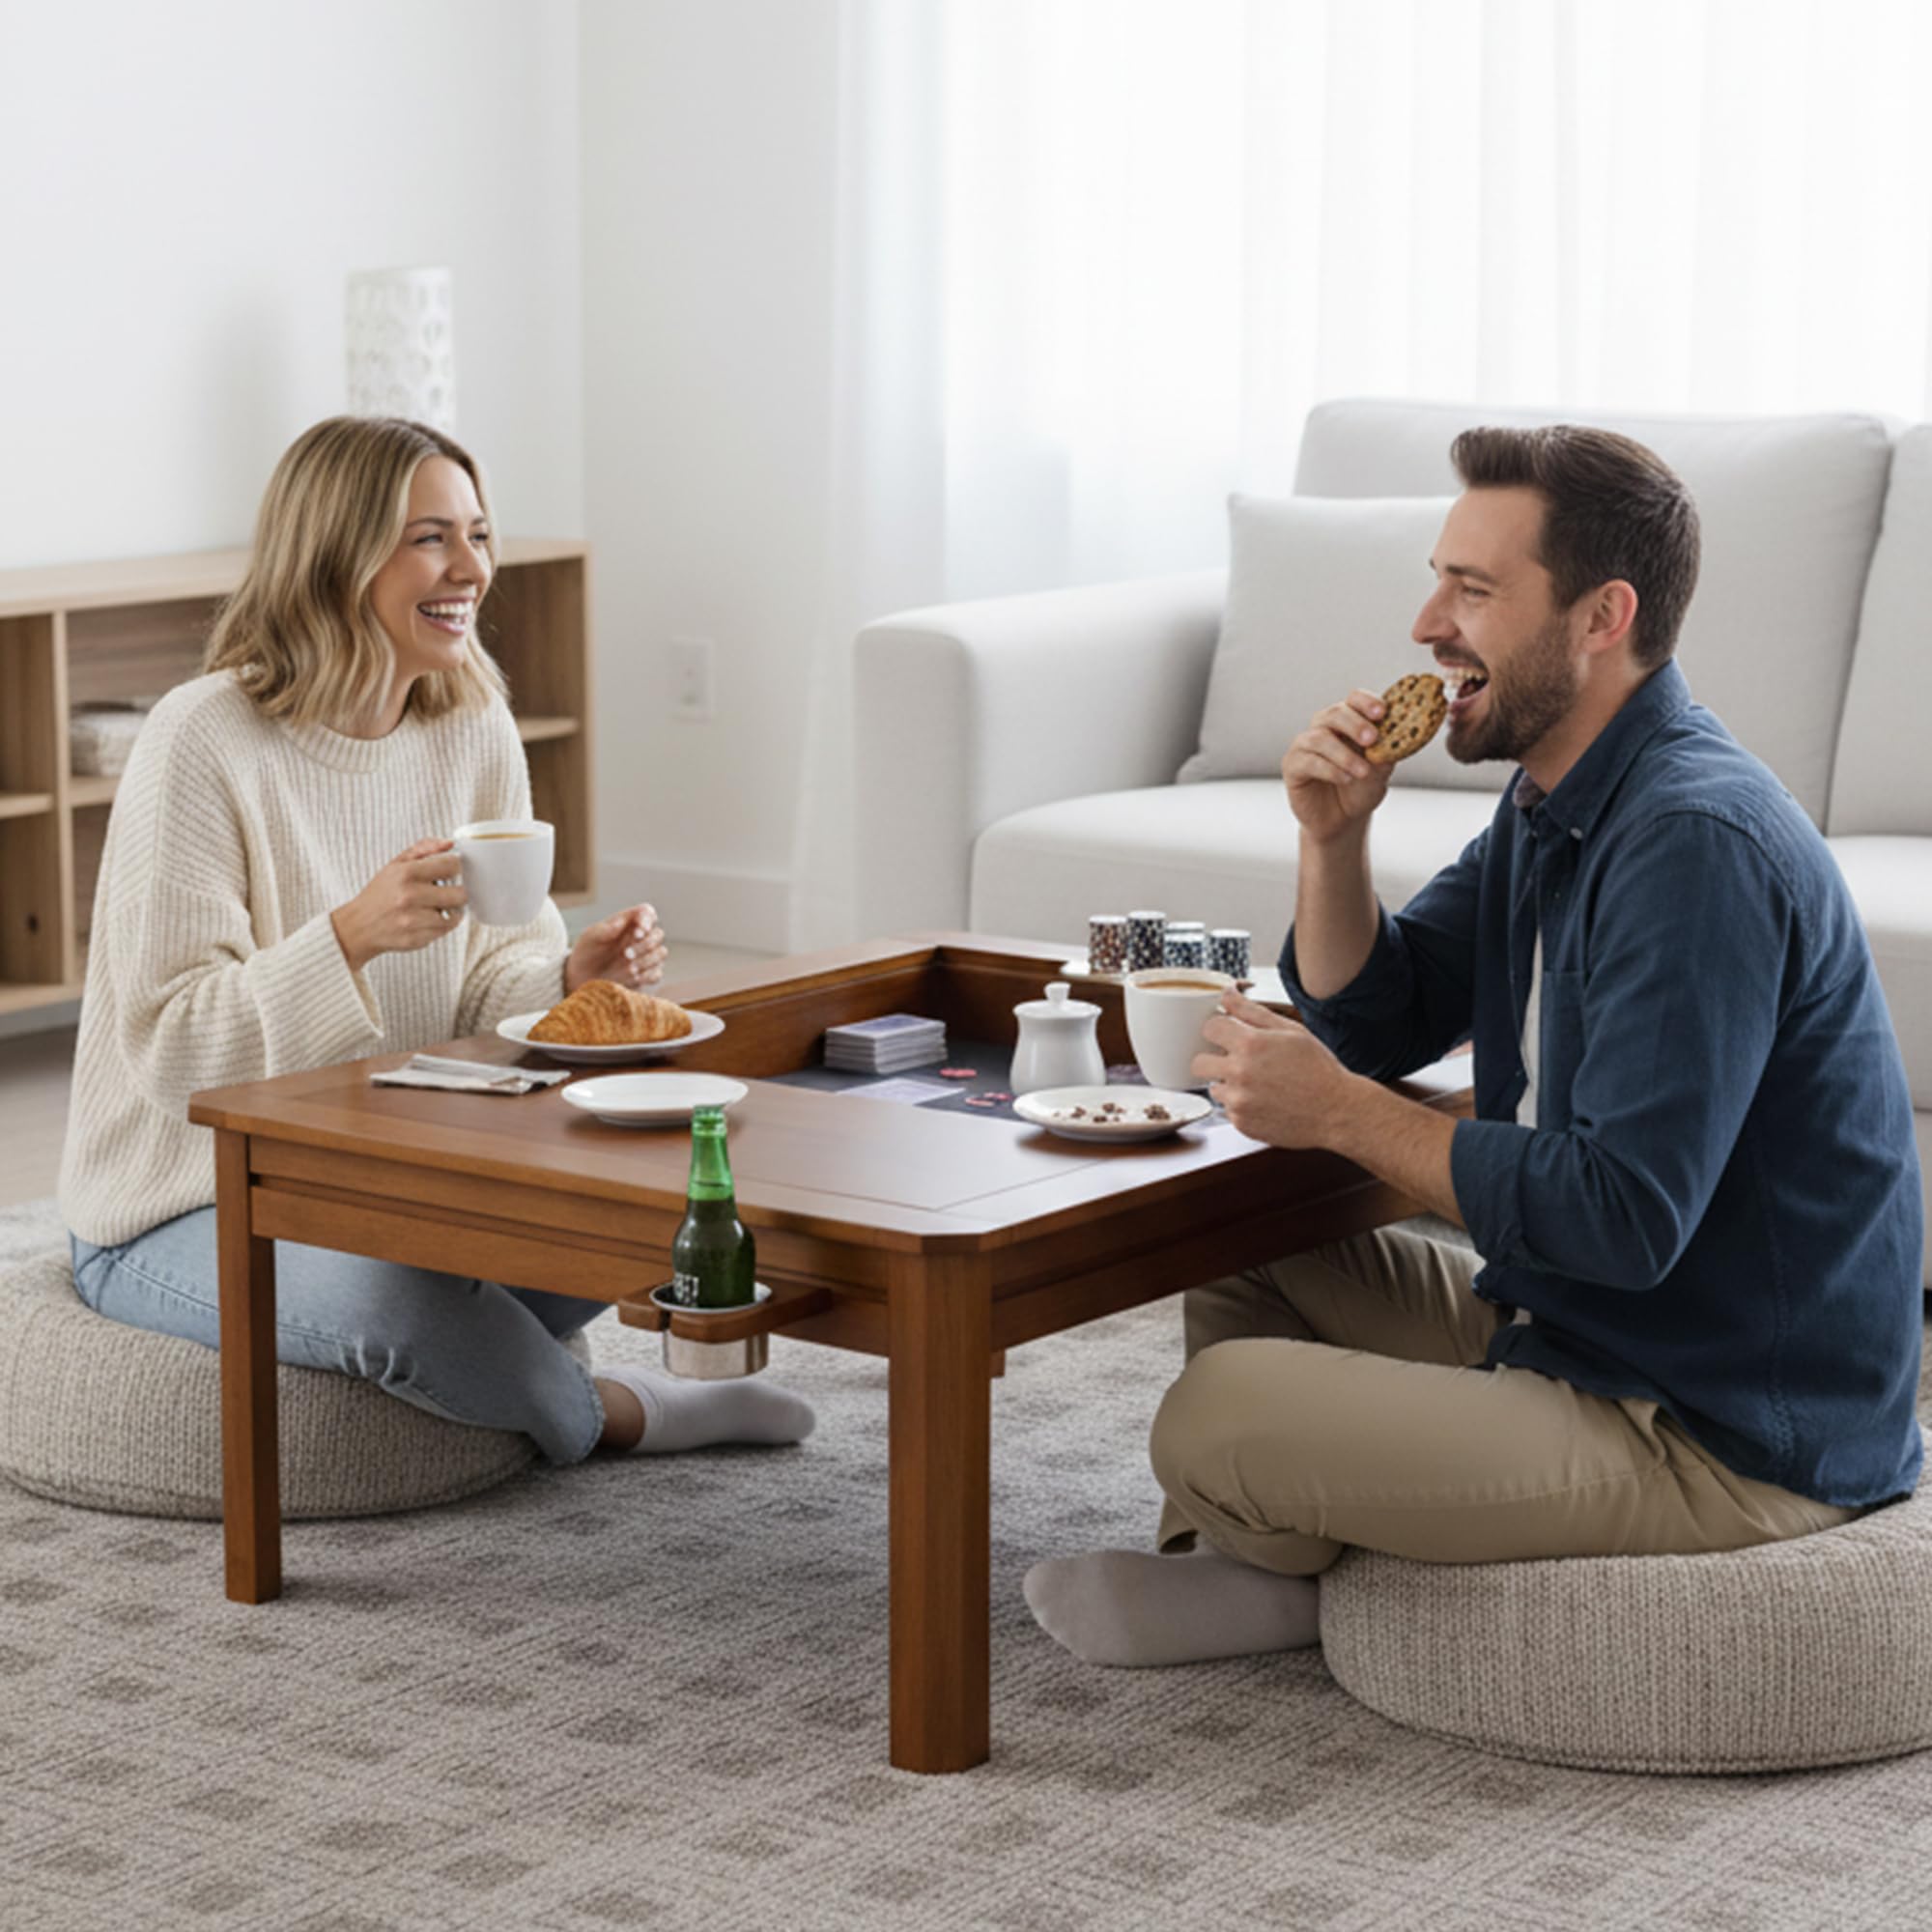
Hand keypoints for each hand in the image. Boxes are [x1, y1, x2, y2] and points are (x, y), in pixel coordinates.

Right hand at [331, 839, 466, 972]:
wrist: (359, 925)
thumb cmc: (381, 892)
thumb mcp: (396, 864)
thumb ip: (424, 849)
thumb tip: (450, 844)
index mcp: (406, 873)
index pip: (451, 866)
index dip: (455, 868)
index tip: (449, 871)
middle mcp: (409, 896)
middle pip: (460, 894)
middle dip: (457, 892)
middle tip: (447, 891)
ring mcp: (412, 920)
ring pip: (455, 915)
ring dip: (450, 911)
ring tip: (436, 907)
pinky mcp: (415, 939)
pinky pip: (444, 931)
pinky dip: (440, 926)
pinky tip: (427, 920)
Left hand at [566, 904, 667, 993]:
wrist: (582, 978)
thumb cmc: (586, 953)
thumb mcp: (590, 938)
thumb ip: (605, 929)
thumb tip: (621, 922)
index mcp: (628, 923)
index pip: (647, 913)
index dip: (648, 920)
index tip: (638, 932)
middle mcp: (640, 938)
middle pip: (658, 934)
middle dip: (645, 945)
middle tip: (626, 954)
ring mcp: (645, 956)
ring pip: (661, 953)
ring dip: (646, 961)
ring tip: (628, 969)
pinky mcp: (646, 975)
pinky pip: (657, 974)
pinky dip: (647, 976)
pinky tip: (632, 978)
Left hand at [1192, 990, 1357, 1148]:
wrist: (1337, 1111)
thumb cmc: (1318, 1069)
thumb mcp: (1290, 1031)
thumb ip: (1252, 1011)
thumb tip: (1228, 993)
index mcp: (1250, 1044)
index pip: (1209, 1028)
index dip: (1220, 1030)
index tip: (1229, 1035)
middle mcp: (1239, 1073)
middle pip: (1199, 1062)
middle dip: (1214, 1058)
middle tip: (1237, 1061)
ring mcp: (1238, 1102)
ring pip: (1214, 1088)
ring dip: (1229, 1084)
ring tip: (1259, 1084)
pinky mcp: (1241, 1124)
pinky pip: (1228, 1110)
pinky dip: (1242, 1105)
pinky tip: (1265, 1101)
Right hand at [1282, 689, 1394, 843]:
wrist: (1343, 820)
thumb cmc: (1361, 790)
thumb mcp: (1381, 771)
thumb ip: (1387, 751)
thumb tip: (1399, 735)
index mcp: (1348, 722)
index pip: (1354, 699)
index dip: (1366, 702)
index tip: (1382, 712)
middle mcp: (1324, 728)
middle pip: (1335, 713)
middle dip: (1355, 724)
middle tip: (1371, 738)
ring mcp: (1305, 745)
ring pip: (1319, 738)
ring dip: (1344, 754)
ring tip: (1362, 772)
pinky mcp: (1293, 766)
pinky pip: (1308, 761)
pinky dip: (1329, 769)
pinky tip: (1345, 779)